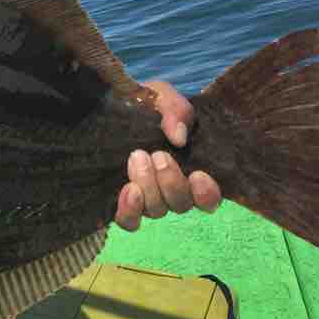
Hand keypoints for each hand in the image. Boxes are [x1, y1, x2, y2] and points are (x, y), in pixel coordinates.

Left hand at [114, 80, 220, 230]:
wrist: (109, 105)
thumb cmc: (143, 103)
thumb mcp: (162, 96)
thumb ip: (175, 111)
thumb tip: (179, 137)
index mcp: (189, 167)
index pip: (208, 198)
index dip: (207, 194)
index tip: (198, 174)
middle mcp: (170, 188)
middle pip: (180, 204)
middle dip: (170, 181)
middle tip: (156, 154)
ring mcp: (146, 197)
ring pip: (157, 210)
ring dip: (149, 187)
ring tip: (137, 157)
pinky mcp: (122, 200)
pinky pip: (129, 221)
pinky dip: (131, 211)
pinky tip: (128, 190)